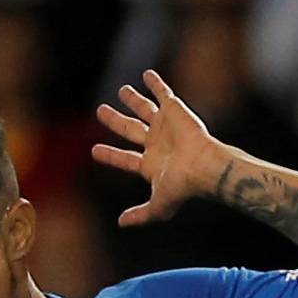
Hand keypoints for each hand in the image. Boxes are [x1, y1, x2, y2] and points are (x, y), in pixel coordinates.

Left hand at [92, 70, 231, 227]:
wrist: (203, 166)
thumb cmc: (182, 187)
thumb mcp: (158, 206)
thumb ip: (140, 215)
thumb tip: (121, 223)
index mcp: (151, 165)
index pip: (125, 159)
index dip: (110, 155)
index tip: (94, 151)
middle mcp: (156, 144)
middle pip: (129, 130)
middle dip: (114, 121)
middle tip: (100, 111)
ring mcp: (164, 126)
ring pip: (143, 109)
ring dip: (132, 99)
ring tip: (121, 91)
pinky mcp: (174, 110)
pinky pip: (163, 93)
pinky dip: (155, 83)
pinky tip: (146, 74)